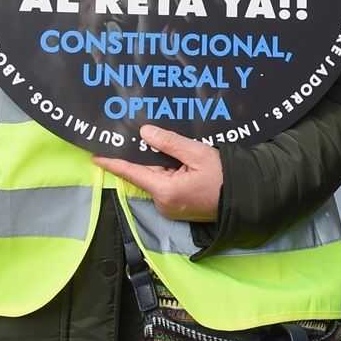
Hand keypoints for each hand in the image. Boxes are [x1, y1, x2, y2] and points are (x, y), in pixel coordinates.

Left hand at [92, 124, 223, 221]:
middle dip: (145, 155)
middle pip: (146, 173)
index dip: (112, 162)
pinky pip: (166, 186)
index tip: (95, 154)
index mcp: (165, 190)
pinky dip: (169, 172)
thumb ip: (169, 142)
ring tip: (174, 148)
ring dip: (161, 163)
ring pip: (157, 179)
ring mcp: (170, 208)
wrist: (245, 198)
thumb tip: (144, 132)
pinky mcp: (177, 208)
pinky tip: (180, 162)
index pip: (131, 172)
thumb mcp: (197, 153)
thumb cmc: (224, 177)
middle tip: (145, 134)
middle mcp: (163, 203)